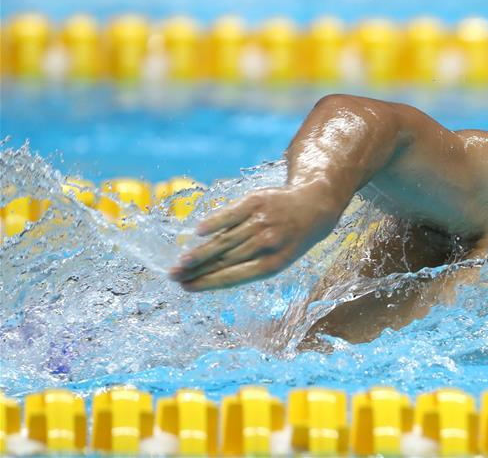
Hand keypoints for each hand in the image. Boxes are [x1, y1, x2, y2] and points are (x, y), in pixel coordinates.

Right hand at [170, 184, 342, 290]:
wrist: (314, 206)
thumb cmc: (289, 238)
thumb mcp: (278, 257)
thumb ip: (247, 264)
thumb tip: (207, 272)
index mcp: (273, 263)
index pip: (234, 276)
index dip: (208, 283)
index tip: (187, 288)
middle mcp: (267, 243)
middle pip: (225, 259)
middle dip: (197, 270)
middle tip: (173, 277)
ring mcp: (262, 221)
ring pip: (225, 240)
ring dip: (199, 252)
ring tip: (180, 262)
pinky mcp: (257, 201)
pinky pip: (231, 213)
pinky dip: (215, 222)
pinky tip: (198, 232)